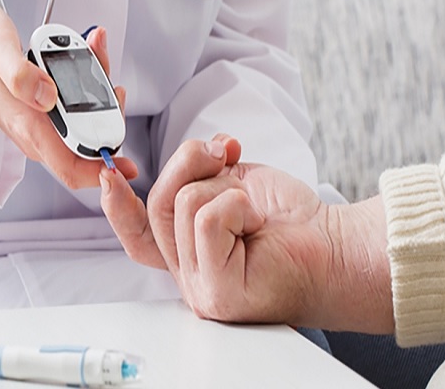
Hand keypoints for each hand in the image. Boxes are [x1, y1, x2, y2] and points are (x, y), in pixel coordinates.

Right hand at [0, 2, 135, 187]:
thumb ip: (19, 74)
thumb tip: (48, 97)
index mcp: (28, 126)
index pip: (72, 169)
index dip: (104, 173)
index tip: (129, 163)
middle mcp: (35, 133)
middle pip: (86, 146)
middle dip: (109, 118)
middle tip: (113, 85)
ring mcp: (39, 125)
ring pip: (83, 125)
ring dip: (100, 97)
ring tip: (98, 56)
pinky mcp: (41, 113)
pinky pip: (75, 110)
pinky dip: (88, 87)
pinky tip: (88, 57)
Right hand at [99, 135, 392, 332]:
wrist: (337, 246)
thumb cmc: (288, 221)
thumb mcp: (231, 184)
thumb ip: (200, 176)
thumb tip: (200, 151)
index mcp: (186, 250)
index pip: (137, 234)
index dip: (118, 206)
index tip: (107, 174)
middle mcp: (187, 272)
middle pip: (158, 203)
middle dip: (190, 162)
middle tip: (224, 153)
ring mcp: (199, 287)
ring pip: (181, 205)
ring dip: (224, 186)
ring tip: (252, 204)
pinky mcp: (217, 293)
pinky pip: (206, 220)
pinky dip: (236, 203)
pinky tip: (255, 219)